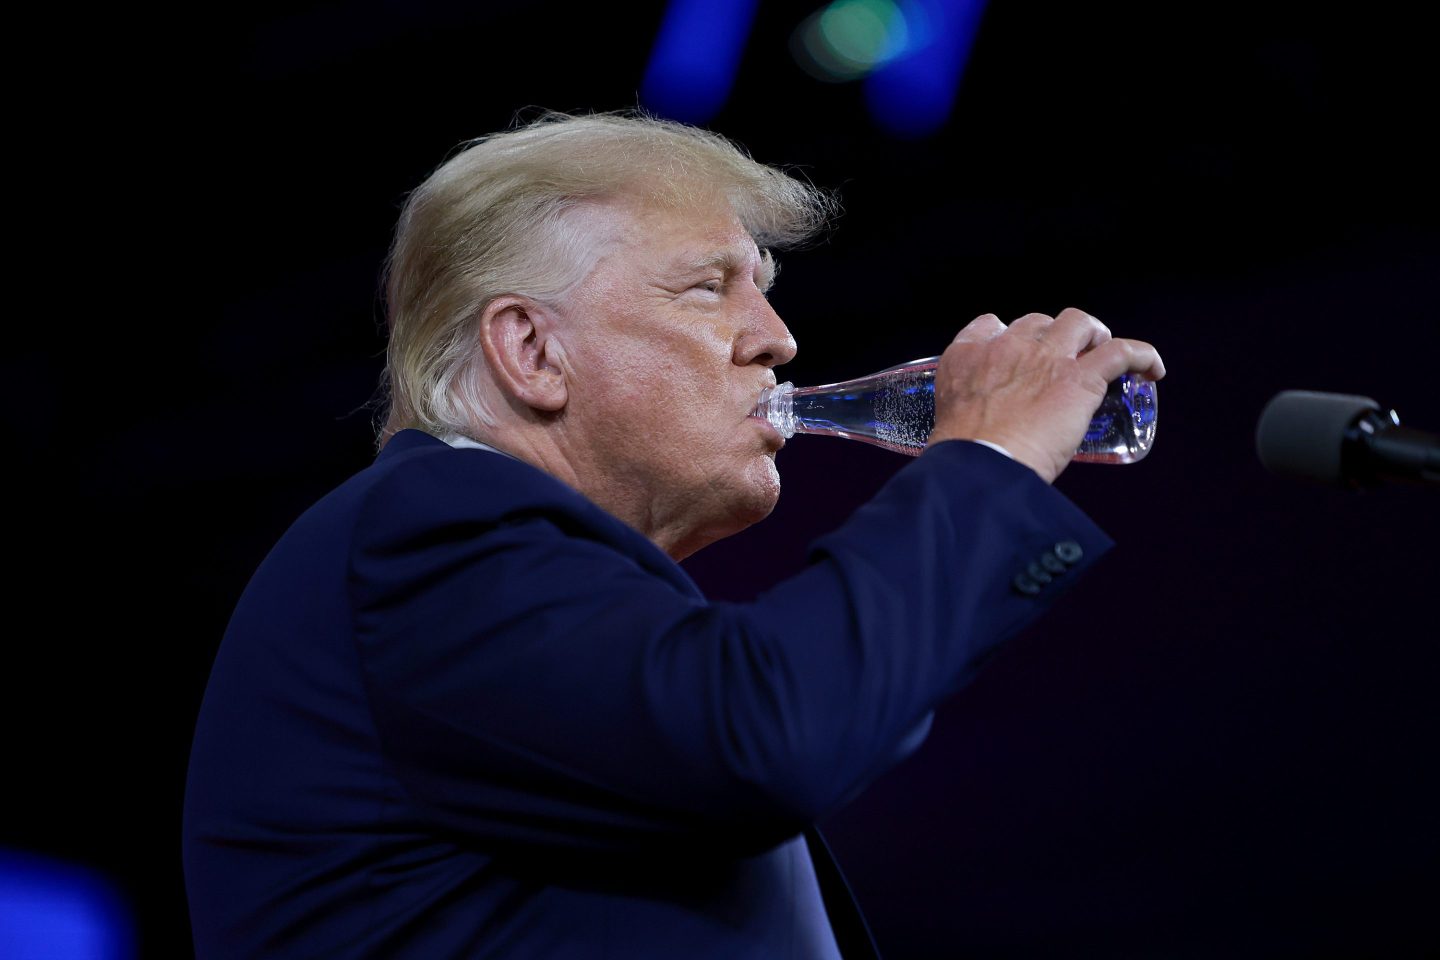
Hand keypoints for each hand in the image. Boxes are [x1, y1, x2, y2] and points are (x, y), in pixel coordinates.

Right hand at [926, 308, 1165, 482]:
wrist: (980, 466)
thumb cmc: (963, 455)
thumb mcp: (950, 418)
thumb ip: (967, 410)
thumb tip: (988, 431)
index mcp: (967, 355)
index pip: (991, 325)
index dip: (1008, 336)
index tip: (1015, 355)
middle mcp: (1007, 346)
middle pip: (1038, 322)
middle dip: (1051, 336)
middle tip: (1059, 361)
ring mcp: (1047, 358)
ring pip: (1079, 323)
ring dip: (1092, 334)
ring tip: (1099, 352)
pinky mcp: (1081, 379)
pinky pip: (1121, 352)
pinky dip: (1142, 356)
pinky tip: (1152, 369)